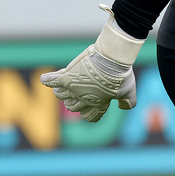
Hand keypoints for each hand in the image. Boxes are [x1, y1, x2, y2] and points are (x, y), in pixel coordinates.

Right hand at [40, 6, 144, 122]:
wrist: (111, 59)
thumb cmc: (121, 75)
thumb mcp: (129, 91)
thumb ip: (128, 102)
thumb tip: (126, 107)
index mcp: (99, 104)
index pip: (89, 116)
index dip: (88, 113)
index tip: (87, 109)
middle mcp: (84, 99)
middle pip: (72, 106)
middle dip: (72, 102)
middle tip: (74, 95)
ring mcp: (74, 89)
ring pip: (61, 95)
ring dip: (61, 91)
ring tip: (62, 86)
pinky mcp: (66, 77)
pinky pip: (52, 81)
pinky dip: (48, 80)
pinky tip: (45, 79)